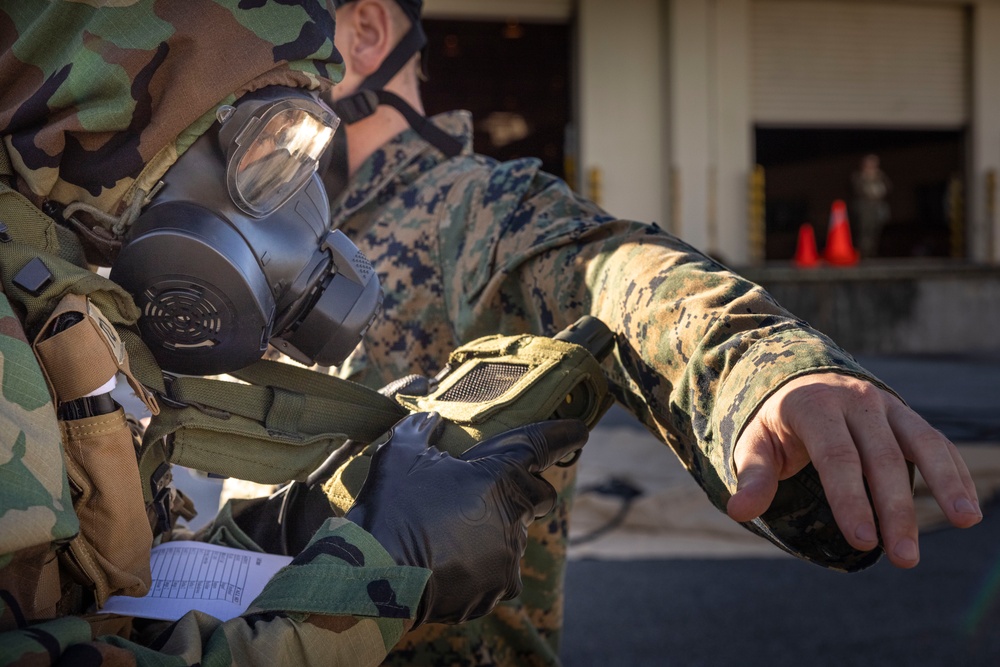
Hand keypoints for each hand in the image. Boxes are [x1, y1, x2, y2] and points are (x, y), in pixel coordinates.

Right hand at [345, 412, 588, 624]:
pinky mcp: (498, 587)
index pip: (543, 446)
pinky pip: (500, 571)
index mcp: (499, 475)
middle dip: (525, 493)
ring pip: (516, 536)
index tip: (580, 431)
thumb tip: (428, 418)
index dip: (565, 435)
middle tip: (490, 493)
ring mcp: (508, 554)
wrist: (377, 575)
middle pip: (539, 497)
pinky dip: (483, 565)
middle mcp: (514, 514)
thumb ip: (419, 429)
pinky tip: (451, 562)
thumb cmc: (393, 508)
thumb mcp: (401, 454)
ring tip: (454, 534)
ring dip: (496, 531)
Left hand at [726, 373, 981, 568]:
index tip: (863, 541)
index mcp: (814, 406)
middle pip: (881, 458)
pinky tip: (965, 507)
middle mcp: (855, 401)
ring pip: (922, 442)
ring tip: (965, 520)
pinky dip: (954, 471)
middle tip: (904, 558)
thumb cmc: (775, 422)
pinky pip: (935, 442)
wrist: (798, 378)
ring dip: (945, 482)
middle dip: (895, 510)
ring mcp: (886, 405)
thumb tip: (739, 512)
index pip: (837, 458)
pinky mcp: (906, 415)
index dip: (850, 500)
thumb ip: (752, 476)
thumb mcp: (754, 443)